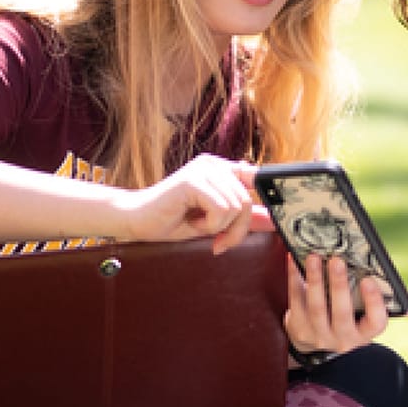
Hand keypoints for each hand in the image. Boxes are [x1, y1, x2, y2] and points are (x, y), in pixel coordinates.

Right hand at [115, 154, 273, 252]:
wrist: (135, 221)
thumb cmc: (171, 221)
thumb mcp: (215, 223)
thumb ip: (242, 218)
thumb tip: (273, 221)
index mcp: (221, 170)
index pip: (257, 181)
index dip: (268, 200)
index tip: (272, 223)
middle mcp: (215, 164)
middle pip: (248, 201)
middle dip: (237, 230)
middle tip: (219, 241)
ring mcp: (203, 170)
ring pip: (237, 206)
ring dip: (220, 228)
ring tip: (199, 226)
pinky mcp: (193, 180)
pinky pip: (221, 209)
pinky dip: (209, 225)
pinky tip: (192, 222)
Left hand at [282, 253, 389, 361]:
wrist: (319, 347)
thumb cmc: (349, 321)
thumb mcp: (365, 318)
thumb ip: (378, 306)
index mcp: (366, 332)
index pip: (376, 321)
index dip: (373, 301)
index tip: (368, 280)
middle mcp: (344, 338)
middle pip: (342, 313)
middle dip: (339, 285)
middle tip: (336, 260)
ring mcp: (320, 336)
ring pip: (316, 307)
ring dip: (315, 279)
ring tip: (313, 257)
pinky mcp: (299, 330)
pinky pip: (296, 303)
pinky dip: (294, 280)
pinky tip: (294, 262)